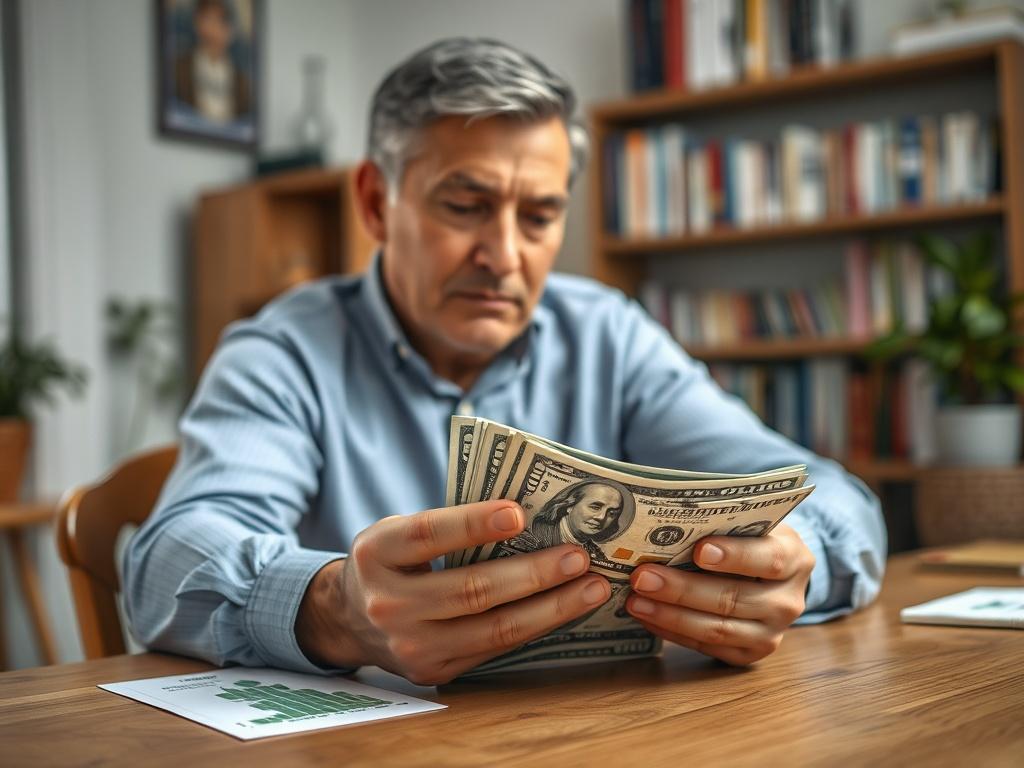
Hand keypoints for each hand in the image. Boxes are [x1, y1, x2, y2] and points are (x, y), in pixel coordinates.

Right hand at [295, 499, 610, 684]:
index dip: (474, 523)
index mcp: (377, 553)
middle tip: (579, 557)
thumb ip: (447, 523)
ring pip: (492, 629)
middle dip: (533, 573)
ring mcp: (410, 646)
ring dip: (550, 608)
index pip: (428, 534)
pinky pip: (494, 649)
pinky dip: (536, 628)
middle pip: (471, 589)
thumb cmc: (393, 561)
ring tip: (591, 588)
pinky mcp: (433, 671)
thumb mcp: (399, 530)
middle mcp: (388, 604)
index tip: (519, 513)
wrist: (351, 619)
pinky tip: (566, 610)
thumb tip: (527, 516)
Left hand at [625, 524, 813, 665]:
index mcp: (795, 558)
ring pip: (718, 628)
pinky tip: (647, 616)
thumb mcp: (749, 524)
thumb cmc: (749, 539)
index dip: (735, 556)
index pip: (769, 558)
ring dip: (671, 615)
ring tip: (636, 600)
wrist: (772, 576)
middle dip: (683, 589)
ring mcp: (772, 633)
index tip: (699, 550)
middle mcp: (788, 601)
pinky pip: (708, 647)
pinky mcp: (750, 654)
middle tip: (642, 576)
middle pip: (734, 598)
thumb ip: (722, 523)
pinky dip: (673, 632)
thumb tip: (665, 523)